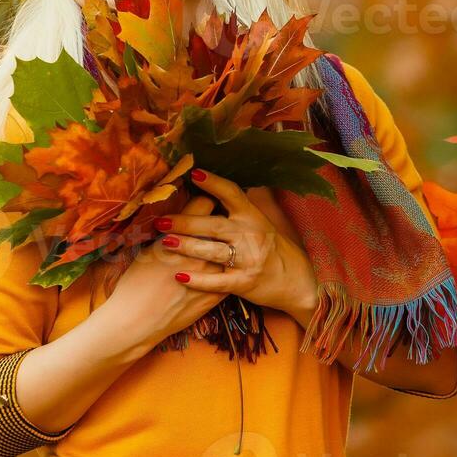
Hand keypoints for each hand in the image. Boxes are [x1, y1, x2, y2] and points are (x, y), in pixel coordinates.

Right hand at [92, 194, 229, 350]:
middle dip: (217, 219)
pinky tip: (221, 268)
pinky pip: (229, 274)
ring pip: (228, 249)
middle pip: (220, 224)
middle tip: (214, 219)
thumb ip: (169, 233)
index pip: (204, 204)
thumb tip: (179, 221)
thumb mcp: (148, 251)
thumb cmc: (135, 284)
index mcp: (178, 235)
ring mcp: (210, 274)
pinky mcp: (215, 294)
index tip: (203, 201)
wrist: (137, 321)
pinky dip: (226, 268)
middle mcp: (198, 251)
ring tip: (220, 244)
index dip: (204, 200)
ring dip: (225, 245)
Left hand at [162, 168, 320, 326]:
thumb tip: (207, 188)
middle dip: (184, 222)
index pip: (231, 193)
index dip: (212, 182)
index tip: (192, 173)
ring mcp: (248, 259)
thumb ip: (236, 209)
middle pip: (212, 225)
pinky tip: (179, 276)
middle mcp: (250, 235)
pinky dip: (198, 280)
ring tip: (165, 243)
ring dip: (186, 247)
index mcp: (251, 216)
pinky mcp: (244, 282)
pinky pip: (217, 282)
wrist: (295, 280)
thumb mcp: (259, 223)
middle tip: (160, 221)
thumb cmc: (271, 248)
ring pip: (211, 252)